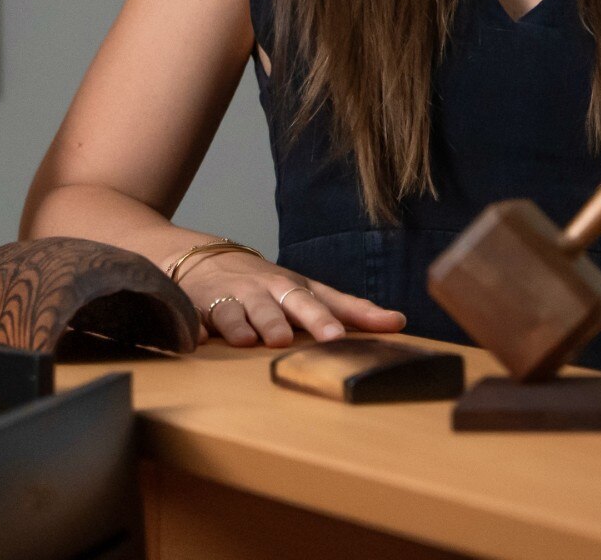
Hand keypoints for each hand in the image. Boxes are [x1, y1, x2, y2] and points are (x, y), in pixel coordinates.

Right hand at [174, 249, 406, 347]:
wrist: (202, 260)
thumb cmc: (266, 285)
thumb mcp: (306, 292)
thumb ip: (349, 310)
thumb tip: (399, 322)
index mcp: (298, 288)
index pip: (336, 300)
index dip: (363, 314)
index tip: (391, 323)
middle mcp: (271, 290)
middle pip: (295, 302)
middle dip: (315, 318)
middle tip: (331, 336)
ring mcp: (236, 297)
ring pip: (248, 310)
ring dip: (260, 323)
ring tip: (269, 340)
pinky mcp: (202, 307)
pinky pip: (202, 318)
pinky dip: (202, 328)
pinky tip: (202, 339)